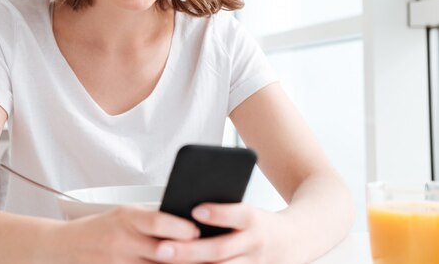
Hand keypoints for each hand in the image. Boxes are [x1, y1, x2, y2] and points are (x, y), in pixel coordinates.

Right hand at [45, 205, 200, 263]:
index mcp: (125, 217)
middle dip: (189, 256)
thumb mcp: (122, 215)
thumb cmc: (100, 228)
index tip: (198, 232)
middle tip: (211, 256)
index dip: (182, 229)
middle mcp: (122, 241)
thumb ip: (151, 221)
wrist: (63, 247)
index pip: (158, 222)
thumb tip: (187, 225)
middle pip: (163, 253)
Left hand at [155, 203, 291, 263]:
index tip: (196, 209)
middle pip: (220, 251)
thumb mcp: (248, 209)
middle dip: (189, 251)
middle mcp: (255, 244)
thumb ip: (223, 211)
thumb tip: (187, 212)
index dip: (218, 213)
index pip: (238, 215)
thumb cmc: (261, 221)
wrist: (297, 239)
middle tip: (162, 248)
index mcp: (255, 220)